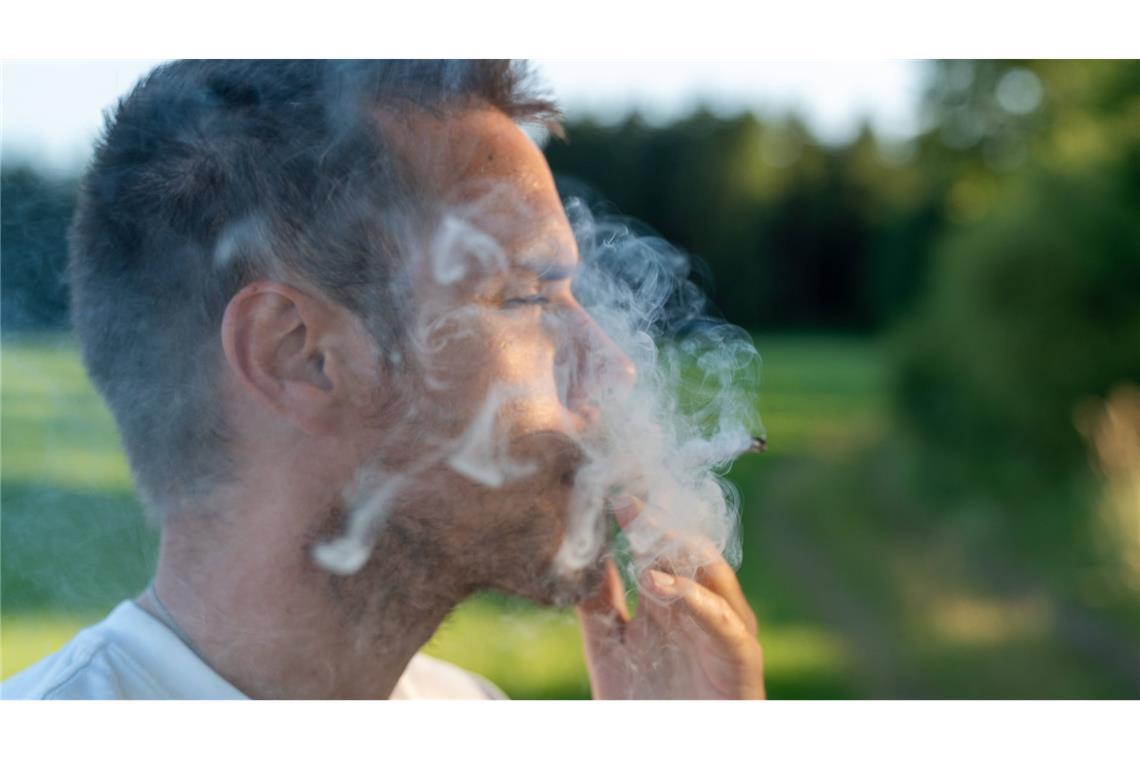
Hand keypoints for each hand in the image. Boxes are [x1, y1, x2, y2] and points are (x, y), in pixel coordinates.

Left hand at [575, 498, 764, 698]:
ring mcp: (724, 629)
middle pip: (686, 550)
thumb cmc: (644, 706)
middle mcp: (700, 607)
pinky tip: (656, 582)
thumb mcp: (608, 647)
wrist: (671, 754)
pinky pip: (723, 620)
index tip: (607, 491)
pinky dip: (693, 597)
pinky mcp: (740, 657)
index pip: (658, 546)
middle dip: (658, 520)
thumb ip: (598, 602)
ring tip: (642, 523)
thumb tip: (577, 553)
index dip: (637, 519)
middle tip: (625, 493)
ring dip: (679, 546)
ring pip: (712, 573)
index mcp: (671, 600)